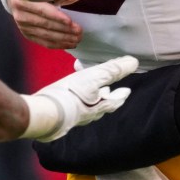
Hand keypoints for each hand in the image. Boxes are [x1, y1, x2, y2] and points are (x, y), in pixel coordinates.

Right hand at [7, 0, 82, 48]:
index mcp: (22, 1)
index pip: (42, 11)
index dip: (57, 17)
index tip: (71, 21)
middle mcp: (20, 16)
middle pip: (46, 25)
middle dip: (64, 30)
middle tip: (80, 31)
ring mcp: (23, 27)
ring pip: (46, 36)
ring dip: (64, 39)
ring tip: (77, 39)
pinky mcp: (27, 35)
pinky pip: (44, 42)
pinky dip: (58, 44)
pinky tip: (69, 44)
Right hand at [22, 55, 138, 141]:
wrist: (45, 111)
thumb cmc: (72, 94)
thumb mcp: (94, 77)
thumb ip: (113, 70)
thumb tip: (133, 63)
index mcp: (100, 106)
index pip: (115, 101)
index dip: (121, 95)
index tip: (127, 92)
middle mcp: (89, 114)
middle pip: (102, 105)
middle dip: (106, 96)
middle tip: (108, 89)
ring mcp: (75, 116)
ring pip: (87, 106)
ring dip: (91, 97)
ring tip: (89, 89)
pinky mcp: (61, 116)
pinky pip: (73, 105)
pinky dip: (76, 97)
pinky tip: (69, 93)